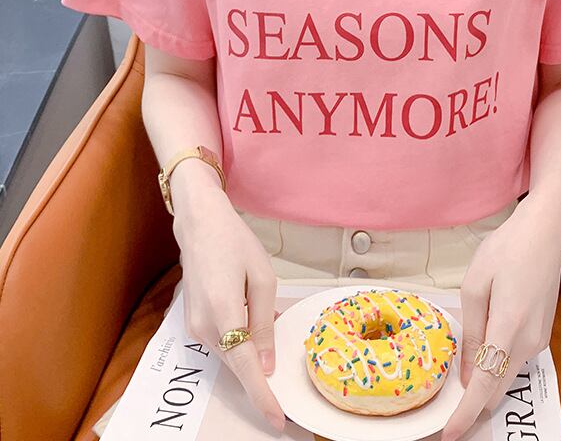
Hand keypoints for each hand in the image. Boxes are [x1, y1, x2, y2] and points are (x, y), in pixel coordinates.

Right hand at [172, 169, 285, 433]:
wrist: (199, 224)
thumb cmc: (235, 243)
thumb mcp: (263, 278)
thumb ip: (265, 323)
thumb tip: (266, 363)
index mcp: (225, 312)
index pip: (246, 366)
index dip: (263, 395)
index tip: (278, 418)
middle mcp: (204, 327)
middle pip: (238, 365)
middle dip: (261, 378)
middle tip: (285, 383)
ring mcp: (194, 327)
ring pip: (230, 355)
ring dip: (252, 354)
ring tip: (271, 324)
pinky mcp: (192, 323)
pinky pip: (222, 342)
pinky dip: (240, 341)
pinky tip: (254, 317)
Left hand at [440, 203, 560, 440]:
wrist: (545, 235)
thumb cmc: (506, 251)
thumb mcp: (475, 286)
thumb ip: (472, 333)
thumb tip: (470, 373)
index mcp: (508, 329)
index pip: (486, 385)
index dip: (467, 413)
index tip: (450, 435)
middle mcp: (528, 342)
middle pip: (498, 388)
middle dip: (474, 406)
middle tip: (446, 414)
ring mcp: (539, 340)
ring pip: (507, 375)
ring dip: (485, 385)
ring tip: (459, 385)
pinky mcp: (542, 334)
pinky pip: (515, 359)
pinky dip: (497, 366)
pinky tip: (481, 355)